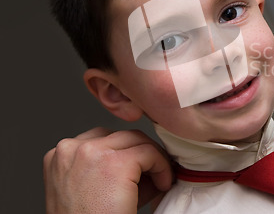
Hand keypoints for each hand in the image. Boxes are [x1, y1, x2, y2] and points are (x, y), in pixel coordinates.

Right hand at [43, 127, 172, 213]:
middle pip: (120, 135)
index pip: (102, 139)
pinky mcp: (114, 163)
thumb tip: (147, 158)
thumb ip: (112, 167)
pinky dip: (162, 166)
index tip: (139, 171)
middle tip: (155, 174)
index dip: (125, 154)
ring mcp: (90, 152)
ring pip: (136, 139)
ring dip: (153, 158)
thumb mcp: (93, 190)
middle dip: (141, 153)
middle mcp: (70, 149)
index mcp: (59, 156)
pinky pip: (149, 152)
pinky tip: (162, 184)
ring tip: (159, 180)